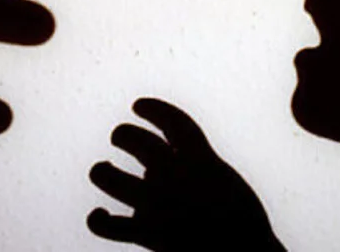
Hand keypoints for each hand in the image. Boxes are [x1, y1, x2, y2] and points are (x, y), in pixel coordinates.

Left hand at [88, 98, 285, 250]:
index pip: (172, 121)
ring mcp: (158, 205)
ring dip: (102, 172)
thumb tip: (146, 171)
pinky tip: (98, 216)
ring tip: (102, 169)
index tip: (138, 105)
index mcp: (202, 160)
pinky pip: (109, 226)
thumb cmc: (241, 221)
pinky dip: (98, 221)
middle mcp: (175, 176)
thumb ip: (185, 170)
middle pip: (136, 141)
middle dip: (123, 134)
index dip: (152, 108)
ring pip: (110, 178)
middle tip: (119, 136)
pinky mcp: (147, 235)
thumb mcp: (223, 181)